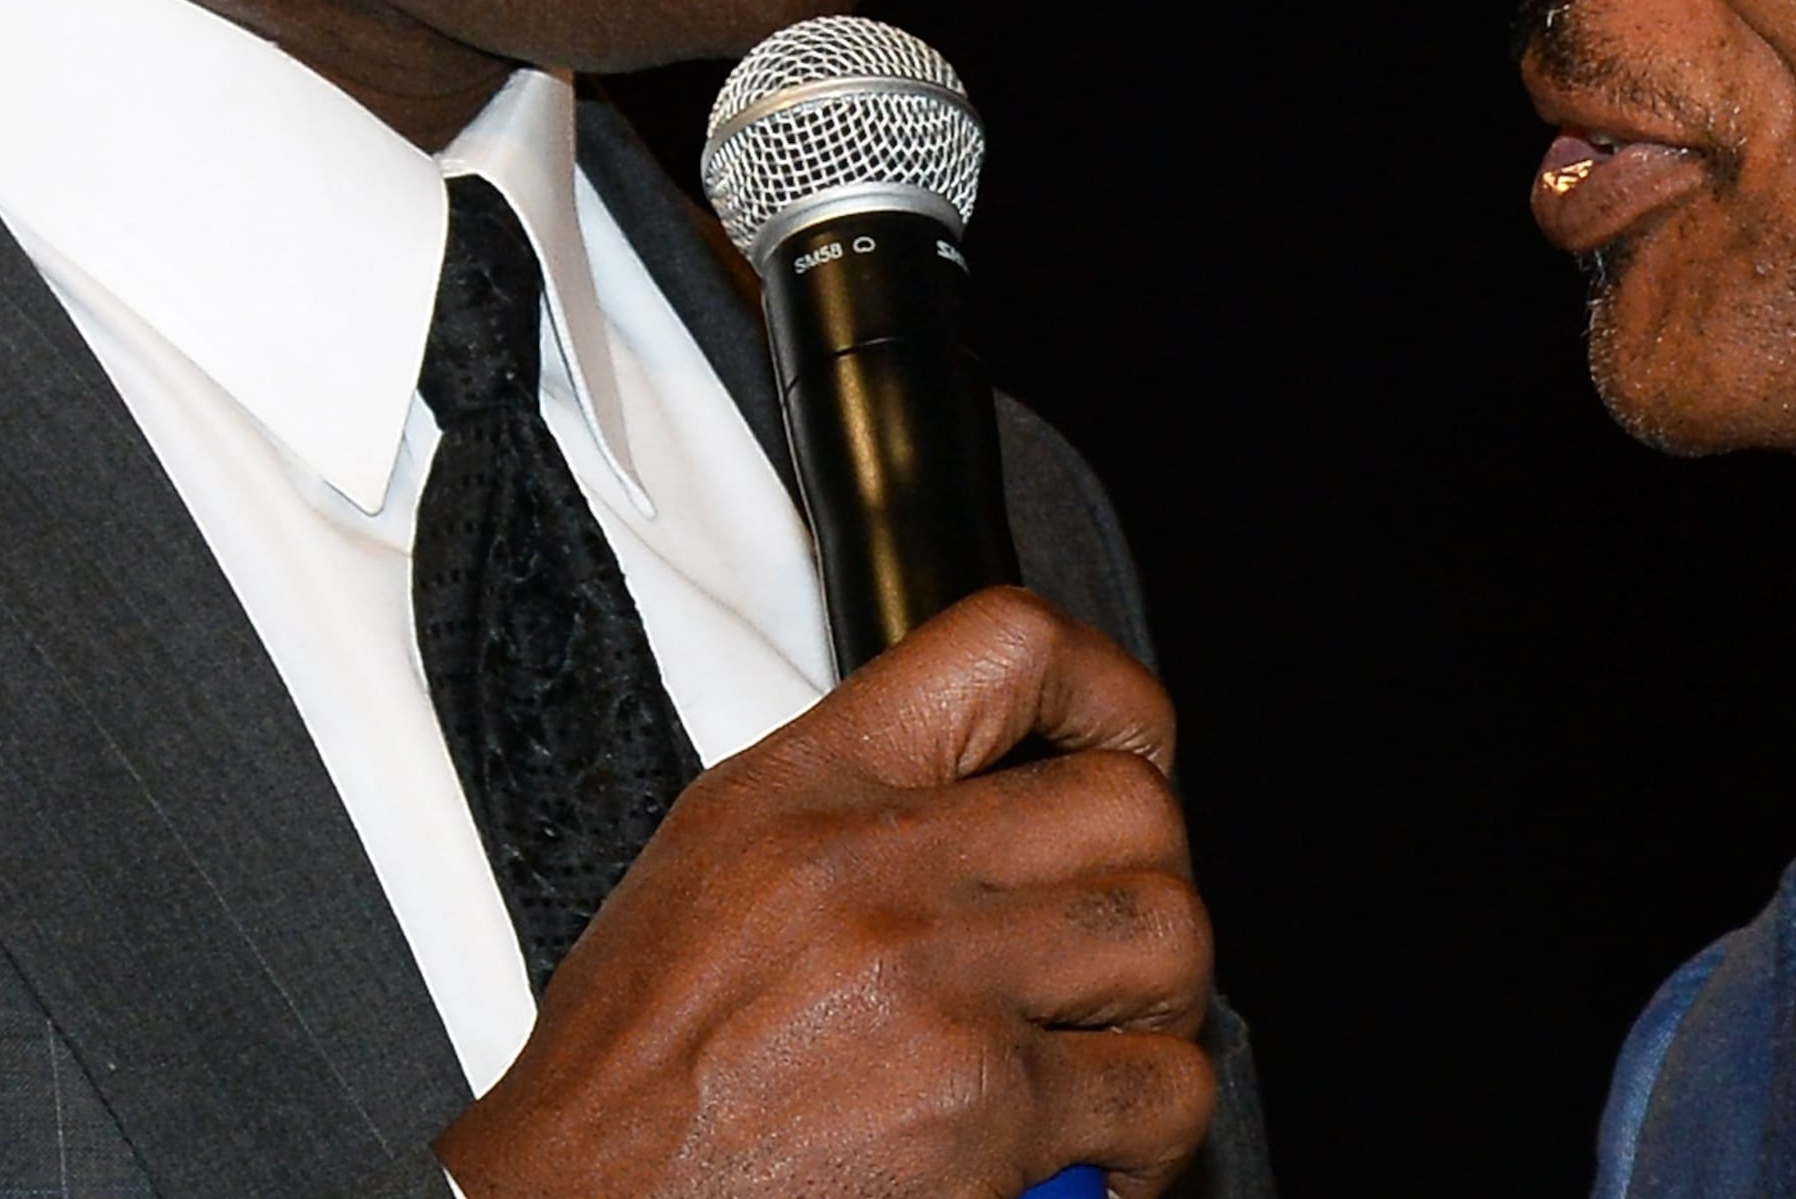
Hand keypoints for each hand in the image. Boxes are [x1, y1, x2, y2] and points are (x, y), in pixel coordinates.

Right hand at [436, 588, 1215, 1198]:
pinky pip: (1160, 1092)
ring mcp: (938, 991)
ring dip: (1160, 1009)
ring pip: (1170, 939)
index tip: (1131, 747)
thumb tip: (993, 788)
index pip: (1008, 646)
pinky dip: (1151, 1136)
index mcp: (807, 789)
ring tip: (1108, 1052)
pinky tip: (1094, 1160)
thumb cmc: (625, 1081)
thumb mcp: (708, 868)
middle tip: (1113, 957)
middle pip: (1132, 806)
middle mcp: (878, 871)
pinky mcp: (984, 1115)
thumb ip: (851, 806)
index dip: (1108, 690)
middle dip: (1149, 882)